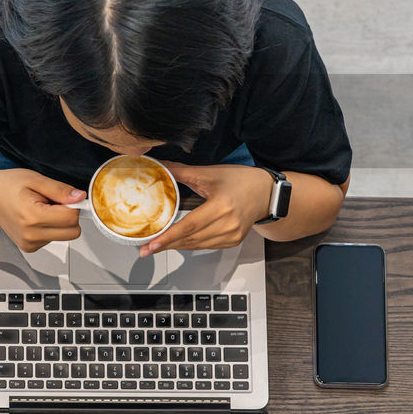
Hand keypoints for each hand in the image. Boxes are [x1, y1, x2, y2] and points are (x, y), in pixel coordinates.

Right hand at [0, 168, 85, 252]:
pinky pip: (53, 239)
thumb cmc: (7, 185)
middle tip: (52, 202)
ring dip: (58, 221)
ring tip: (40, 208)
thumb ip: (59, 190)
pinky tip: (35, 217)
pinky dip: (49, 227)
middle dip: (69, 215)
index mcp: (32, 217)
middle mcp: (30, 235)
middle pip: (73, 232)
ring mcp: (29, 244)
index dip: (73, 204)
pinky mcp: (29, 248)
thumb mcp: (35, 179)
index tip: (65, 196)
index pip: (71, 218)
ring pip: (65, 236)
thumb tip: (80, 197)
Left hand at [139, 162, 272, 256]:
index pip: (189, 226)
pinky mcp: (233, 241)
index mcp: (221, 206)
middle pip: (191, 239)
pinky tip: (178, 242)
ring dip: (176, 246)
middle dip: (166, 244)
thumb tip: (158, 165)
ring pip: (197, 245)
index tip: (151, 245)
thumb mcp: (210, 173)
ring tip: (157, 246)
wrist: (266, 193)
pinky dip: (191, 244)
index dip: (168, 237)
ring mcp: (232, 235)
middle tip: (145, 249)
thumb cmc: (241, 180)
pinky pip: (207, 246)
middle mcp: (228, 224)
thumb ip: (181, 171)